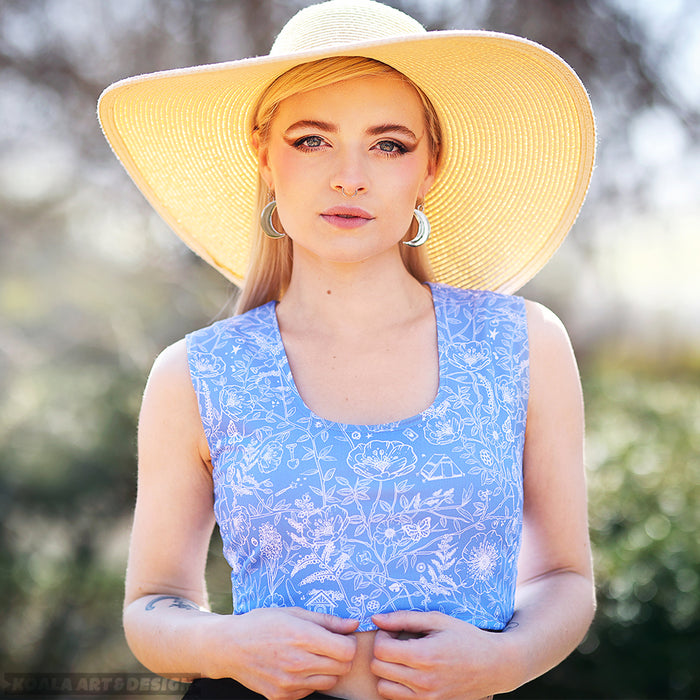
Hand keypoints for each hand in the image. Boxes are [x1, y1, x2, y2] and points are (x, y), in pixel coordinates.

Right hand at [216, 607, 358, 699]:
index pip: (347, 651)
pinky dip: (312, 680)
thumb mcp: (295, 612)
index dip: (350, 643)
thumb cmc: (263, 623)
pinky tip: (299, 666)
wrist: (230, 646)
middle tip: (331, 645)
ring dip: (329, 670)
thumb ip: (327, 620)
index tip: (343, 637)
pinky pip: (311, 690)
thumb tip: (353, 624)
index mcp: (303, 637)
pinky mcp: (283, 696)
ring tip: (315, 656)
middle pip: (342, 667)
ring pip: (330, 682)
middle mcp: (298, 663)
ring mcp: (290, 683)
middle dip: (342, 656)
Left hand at [370, 611, 507, 699]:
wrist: (494, 666)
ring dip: (386, 672)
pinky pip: (398, 699)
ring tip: (402, 659)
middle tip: (396, 643)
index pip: (380, 651)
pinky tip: (410, 672)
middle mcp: (422, 681)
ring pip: (383, 688)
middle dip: (381, 652)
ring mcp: (426, 698)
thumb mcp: (437, 620)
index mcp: (424, 656)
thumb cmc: (466, 638)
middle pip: (378, 669)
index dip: (381, 637)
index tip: (392, 632)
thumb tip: (376, 618)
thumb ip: (404, 618)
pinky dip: (397, 687)